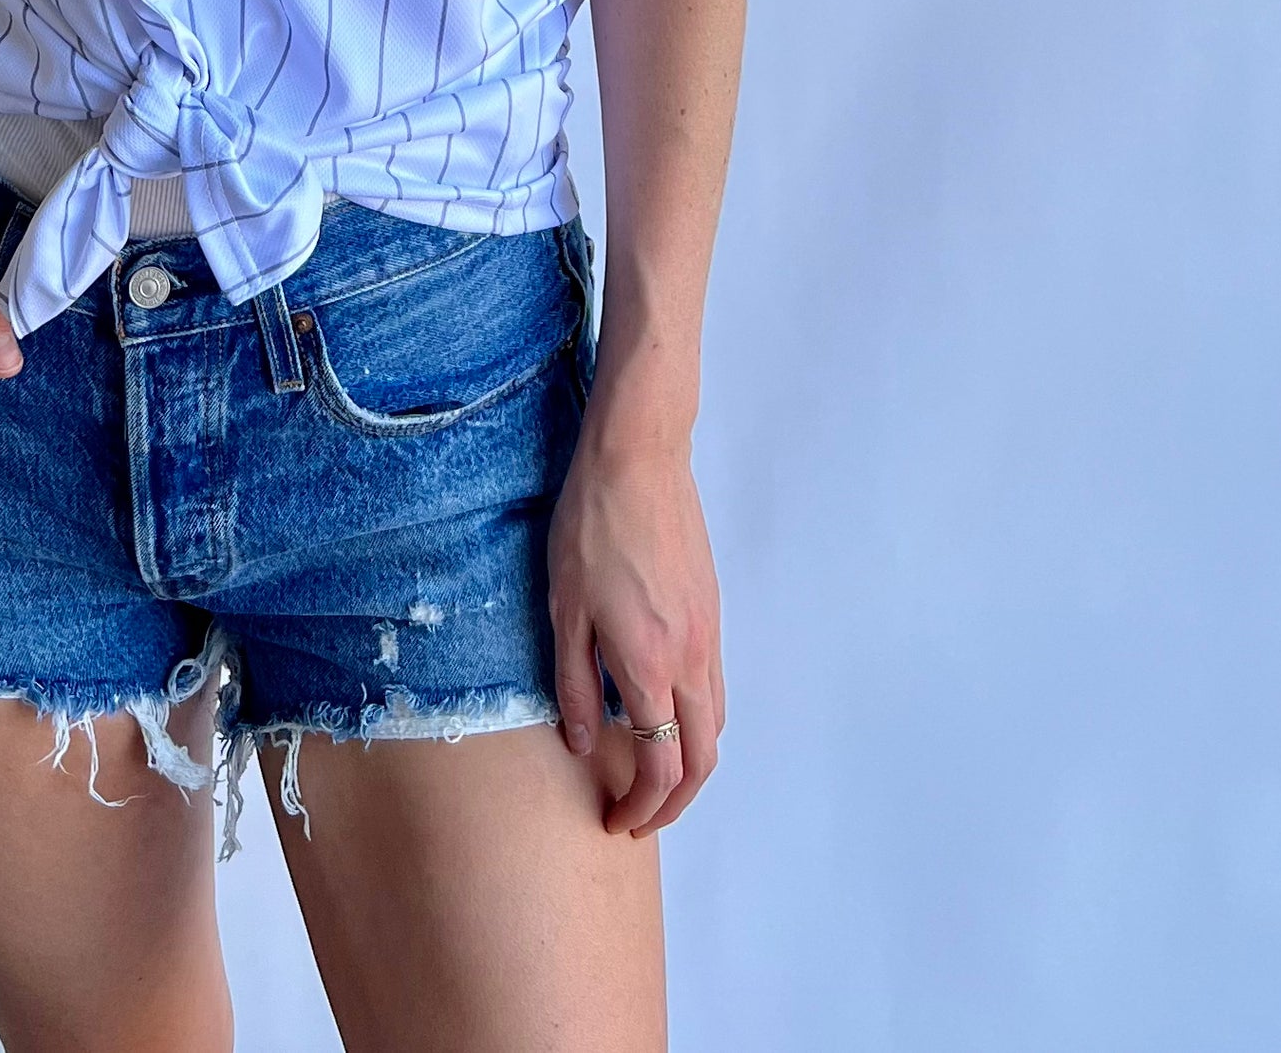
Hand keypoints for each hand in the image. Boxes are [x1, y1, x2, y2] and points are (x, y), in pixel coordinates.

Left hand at [547, 424, 724, 835]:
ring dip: (690, 764)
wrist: (639, 460)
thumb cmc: (590, 527)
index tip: (617, 820)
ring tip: (650, 774)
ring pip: (714, 725)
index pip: (660, 765)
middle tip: (638, 816)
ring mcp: (708, 634)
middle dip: (674, 803)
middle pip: (701, 759)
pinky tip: (663, 713)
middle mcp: (690, 658)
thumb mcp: (565, 608)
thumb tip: (585, 745)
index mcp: (650, 664)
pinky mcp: (712, 612)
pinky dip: (696, 722)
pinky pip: (715, 688)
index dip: (642, 806)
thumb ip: (574, 683)